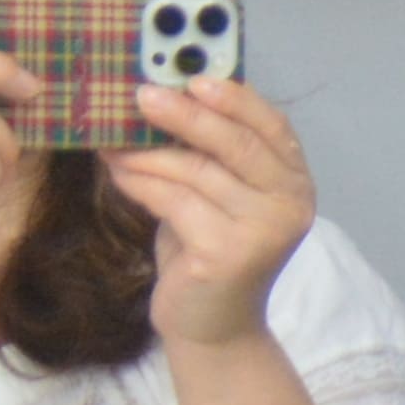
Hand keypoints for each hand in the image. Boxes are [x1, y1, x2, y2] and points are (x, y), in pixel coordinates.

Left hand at [108, 72, 316, 351]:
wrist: (213, 326)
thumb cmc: (209, 250)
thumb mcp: (217, 194)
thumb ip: (208, 153)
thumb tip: (157, 93)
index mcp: (294, 181)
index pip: (273, 126)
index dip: (235, 98)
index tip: (192, 77)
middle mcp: (290, 204)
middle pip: (236, 144)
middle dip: (185, 115)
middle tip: (140, 94)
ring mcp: (262, 231)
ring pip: (196, 172)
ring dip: (145, 152)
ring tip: (109, 141)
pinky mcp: (228, 254)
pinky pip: (174, 201)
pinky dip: (139, 183)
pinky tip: (117, 173)